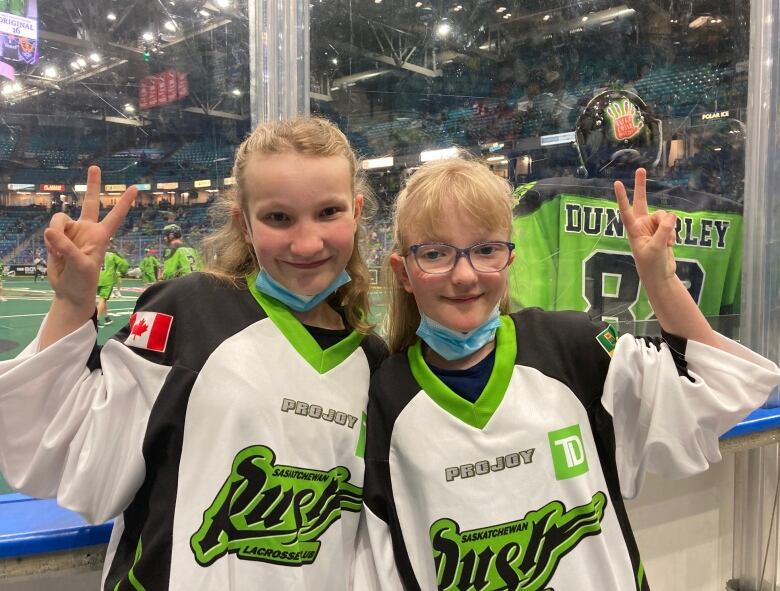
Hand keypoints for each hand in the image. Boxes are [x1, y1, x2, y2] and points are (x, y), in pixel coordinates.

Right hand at [43, 166, 136, 312]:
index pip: (115, 216)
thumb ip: (66, 247)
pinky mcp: (58, 237)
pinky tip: (53, 252)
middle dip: (92, 184)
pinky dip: (48, 240)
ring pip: (59, 219)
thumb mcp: (80, 265)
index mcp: (101, 235)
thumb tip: (50, 230)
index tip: (135, 188)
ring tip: (58, 251)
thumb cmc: (83, 281)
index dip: (124, 202)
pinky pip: (49, 230)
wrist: (69, 291)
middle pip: (89, 202)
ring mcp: (72, 232)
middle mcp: (87, 229)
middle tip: (95, 167)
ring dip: (56, 233)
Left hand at [614, 168, 676, 286]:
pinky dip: (673, 233)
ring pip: (664, 215)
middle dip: (642, 186)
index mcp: (633, 230)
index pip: (626, 210)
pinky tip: (670, 244)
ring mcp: (652, 226)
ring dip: (669, 228)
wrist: (660, 275)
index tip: (616, 183)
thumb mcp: (657, 248)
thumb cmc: (652, 264)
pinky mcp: (662, 230)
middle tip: (641, 169)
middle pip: (642, 201)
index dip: (622, 197)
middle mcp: (641, 225)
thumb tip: (671, 216)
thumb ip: (663, 231)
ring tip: (667, 243)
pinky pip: (671, 223)